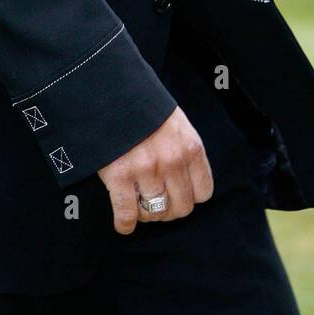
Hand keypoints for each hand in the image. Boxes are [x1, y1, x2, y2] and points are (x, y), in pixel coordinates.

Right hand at [97, 106, 213, 234]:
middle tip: (156, 203)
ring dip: (146, 214)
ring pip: (155, 213)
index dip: (189, 196)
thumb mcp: (175, 122)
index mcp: (190, 146)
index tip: (177, 194)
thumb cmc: (142, 107)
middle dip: (169, 210)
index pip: (203, 192)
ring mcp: (146, 169)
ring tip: (138, 205)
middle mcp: (172, 161)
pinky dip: (124, 224)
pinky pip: (127, 214)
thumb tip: (185, 179)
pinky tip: (122, 223)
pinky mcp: (120, 176)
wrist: (110, 90)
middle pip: (181, 208)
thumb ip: (183, 149)